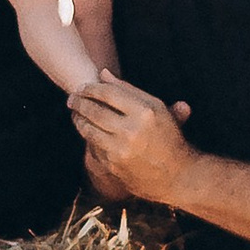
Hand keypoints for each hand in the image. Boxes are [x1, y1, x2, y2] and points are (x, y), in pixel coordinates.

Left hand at [71, 76, 194, 207]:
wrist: (178, 176)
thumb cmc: (169, 138)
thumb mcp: (158, 110)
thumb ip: (129, 90)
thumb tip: (103, 73)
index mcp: (146, 112)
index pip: (109, 93)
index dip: (91, 88)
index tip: (83, 86)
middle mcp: (132, 131)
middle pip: (95, 111)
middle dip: (79, 102)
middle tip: (72, 98)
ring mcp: (121, 150)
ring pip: (89, 130)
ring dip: (78, 119)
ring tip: (75, 113)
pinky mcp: (113, 165)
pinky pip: (93, 146)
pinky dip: (88, 137)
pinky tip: (86, 130)